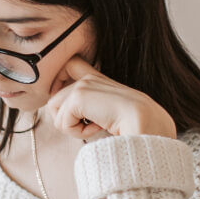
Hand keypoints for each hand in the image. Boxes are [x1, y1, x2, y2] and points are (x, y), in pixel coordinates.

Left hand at [45, 56, 176, 139]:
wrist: (146, 123)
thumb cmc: (133, 125)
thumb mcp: (108, 114)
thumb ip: (91, 111)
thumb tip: (66, 122)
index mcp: (98, 79)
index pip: (71, 66)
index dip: (59, 82)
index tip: (70, 106)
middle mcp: (89, 78)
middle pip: (53, 99)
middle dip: (65, 119)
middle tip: (90, 125)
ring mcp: (83, 85)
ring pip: (55, 112)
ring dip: (73, 128)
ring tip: (95, 127)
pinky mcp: (78, 96)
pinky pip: (62, 123)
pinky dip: (77, 133)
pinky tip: (96, 128)